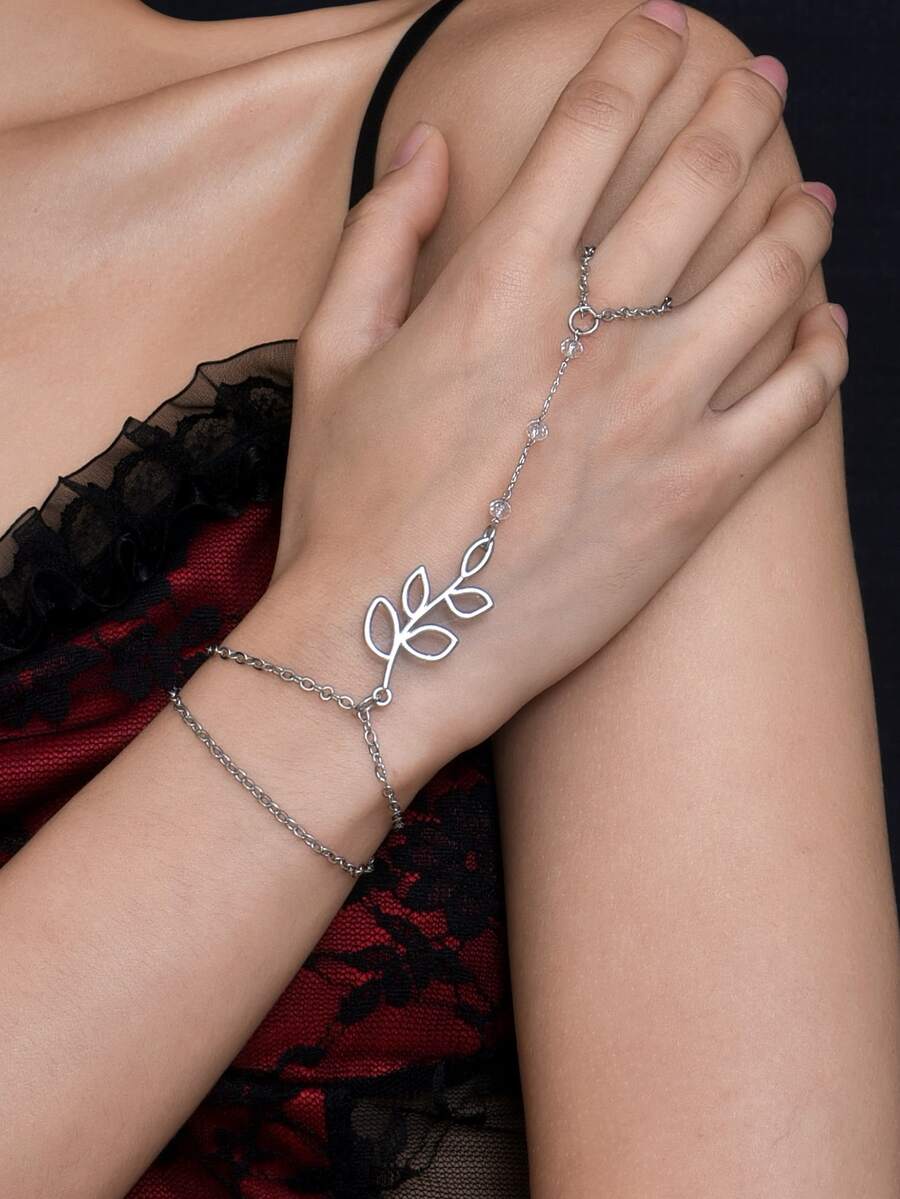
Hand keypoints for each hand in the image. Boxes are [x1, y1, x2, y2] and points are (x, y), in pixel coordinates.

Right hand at [271, 0, 846, 778]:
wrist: (389, 648)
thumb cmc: (348, 505)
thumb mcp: (332, 353)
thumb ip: (384, 233)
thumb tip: (433, 143)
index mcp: (503, 281)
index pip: (592, 125)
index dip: (634, 56)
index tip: (661, 26)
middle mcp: (595, 329)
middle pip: (700, 177)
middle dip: (739, 107)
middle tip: (761, 80)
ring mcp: (658, 412)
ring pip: (771, 275)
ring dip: (801, 218)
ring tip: (812, 197)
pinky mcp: (696, 494)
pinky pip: (796, 399)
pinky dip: (824, 348)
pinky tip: (826, 325)